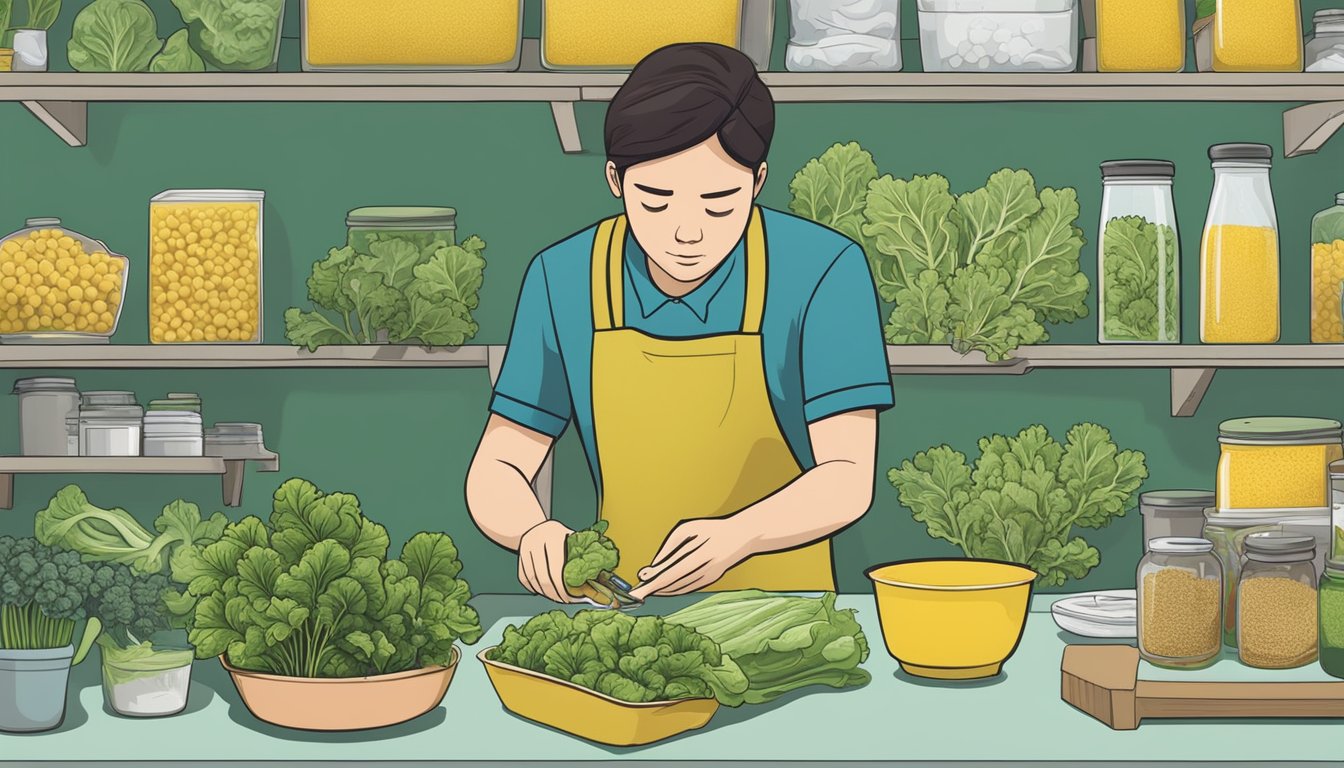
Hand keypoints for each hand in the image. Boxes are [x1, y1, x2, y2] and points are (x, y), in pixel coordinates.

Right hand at [517, 520, 573, 602]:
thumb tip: (593, 579)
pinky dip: (532, 587)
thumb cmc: (561, 536)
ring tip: (554, 597)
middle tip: (563, 600)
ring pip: (532, 578)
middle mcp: (537, 540)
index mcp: (554, 536)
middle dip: (554, 592)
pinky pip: (523, 577)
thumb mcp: (572, 539)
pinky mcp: (519, 555)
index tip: (570, 596)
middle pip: (543, 576)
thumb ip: (580, 555)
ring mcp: (525, 547)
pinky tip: (543, 591)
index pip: (557, 568)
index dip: (563, 586)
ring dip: (543, 592)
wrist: (538, 526)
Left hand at [628, 518, 754, 599]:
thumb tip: (651, 569)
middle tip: (635, 594)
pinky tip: (661, 589)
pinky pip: (686, 589)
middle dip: (652, 590)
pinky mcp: (710, 581)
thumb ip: (668, 548)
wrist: (741, 537)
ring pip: (679, 589)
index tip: (637, 591)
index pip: (670, 574)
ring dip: (660, 591)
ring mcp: (708, 578)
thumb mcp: (688, 529)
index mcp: (699, 555)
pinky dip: (672, 591)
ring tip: (645, 590)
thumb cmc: (710, 529)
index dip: (652, 584)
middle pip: (673, 584)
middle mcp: (705, 570)